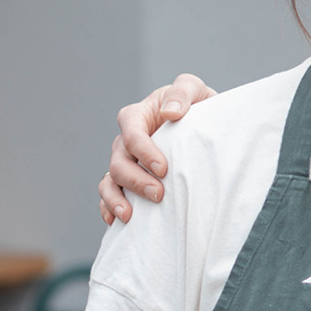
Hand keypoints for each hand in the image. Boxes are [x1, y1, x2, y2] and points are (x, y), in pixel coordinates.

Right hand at [98, 74, 215, 224]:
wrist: (202, 127)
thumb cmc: (196, 105)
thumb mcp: (193, 89)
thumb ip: (182, 93)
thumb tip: (170, 113)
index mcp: (137, 116)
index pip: (131, 134)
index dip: (144, 152)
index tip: (163, 169)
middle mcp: (125, 140)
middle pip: (119, 162)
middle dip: (135, 180)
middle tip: (159, 195)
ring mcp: (124, 162)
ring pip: (109, 181)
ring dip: (116, 199)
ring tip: (129, 216)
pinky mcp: (128, 180)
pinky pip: (109, 195)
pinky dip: (108, 207)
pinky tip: (117, 221)